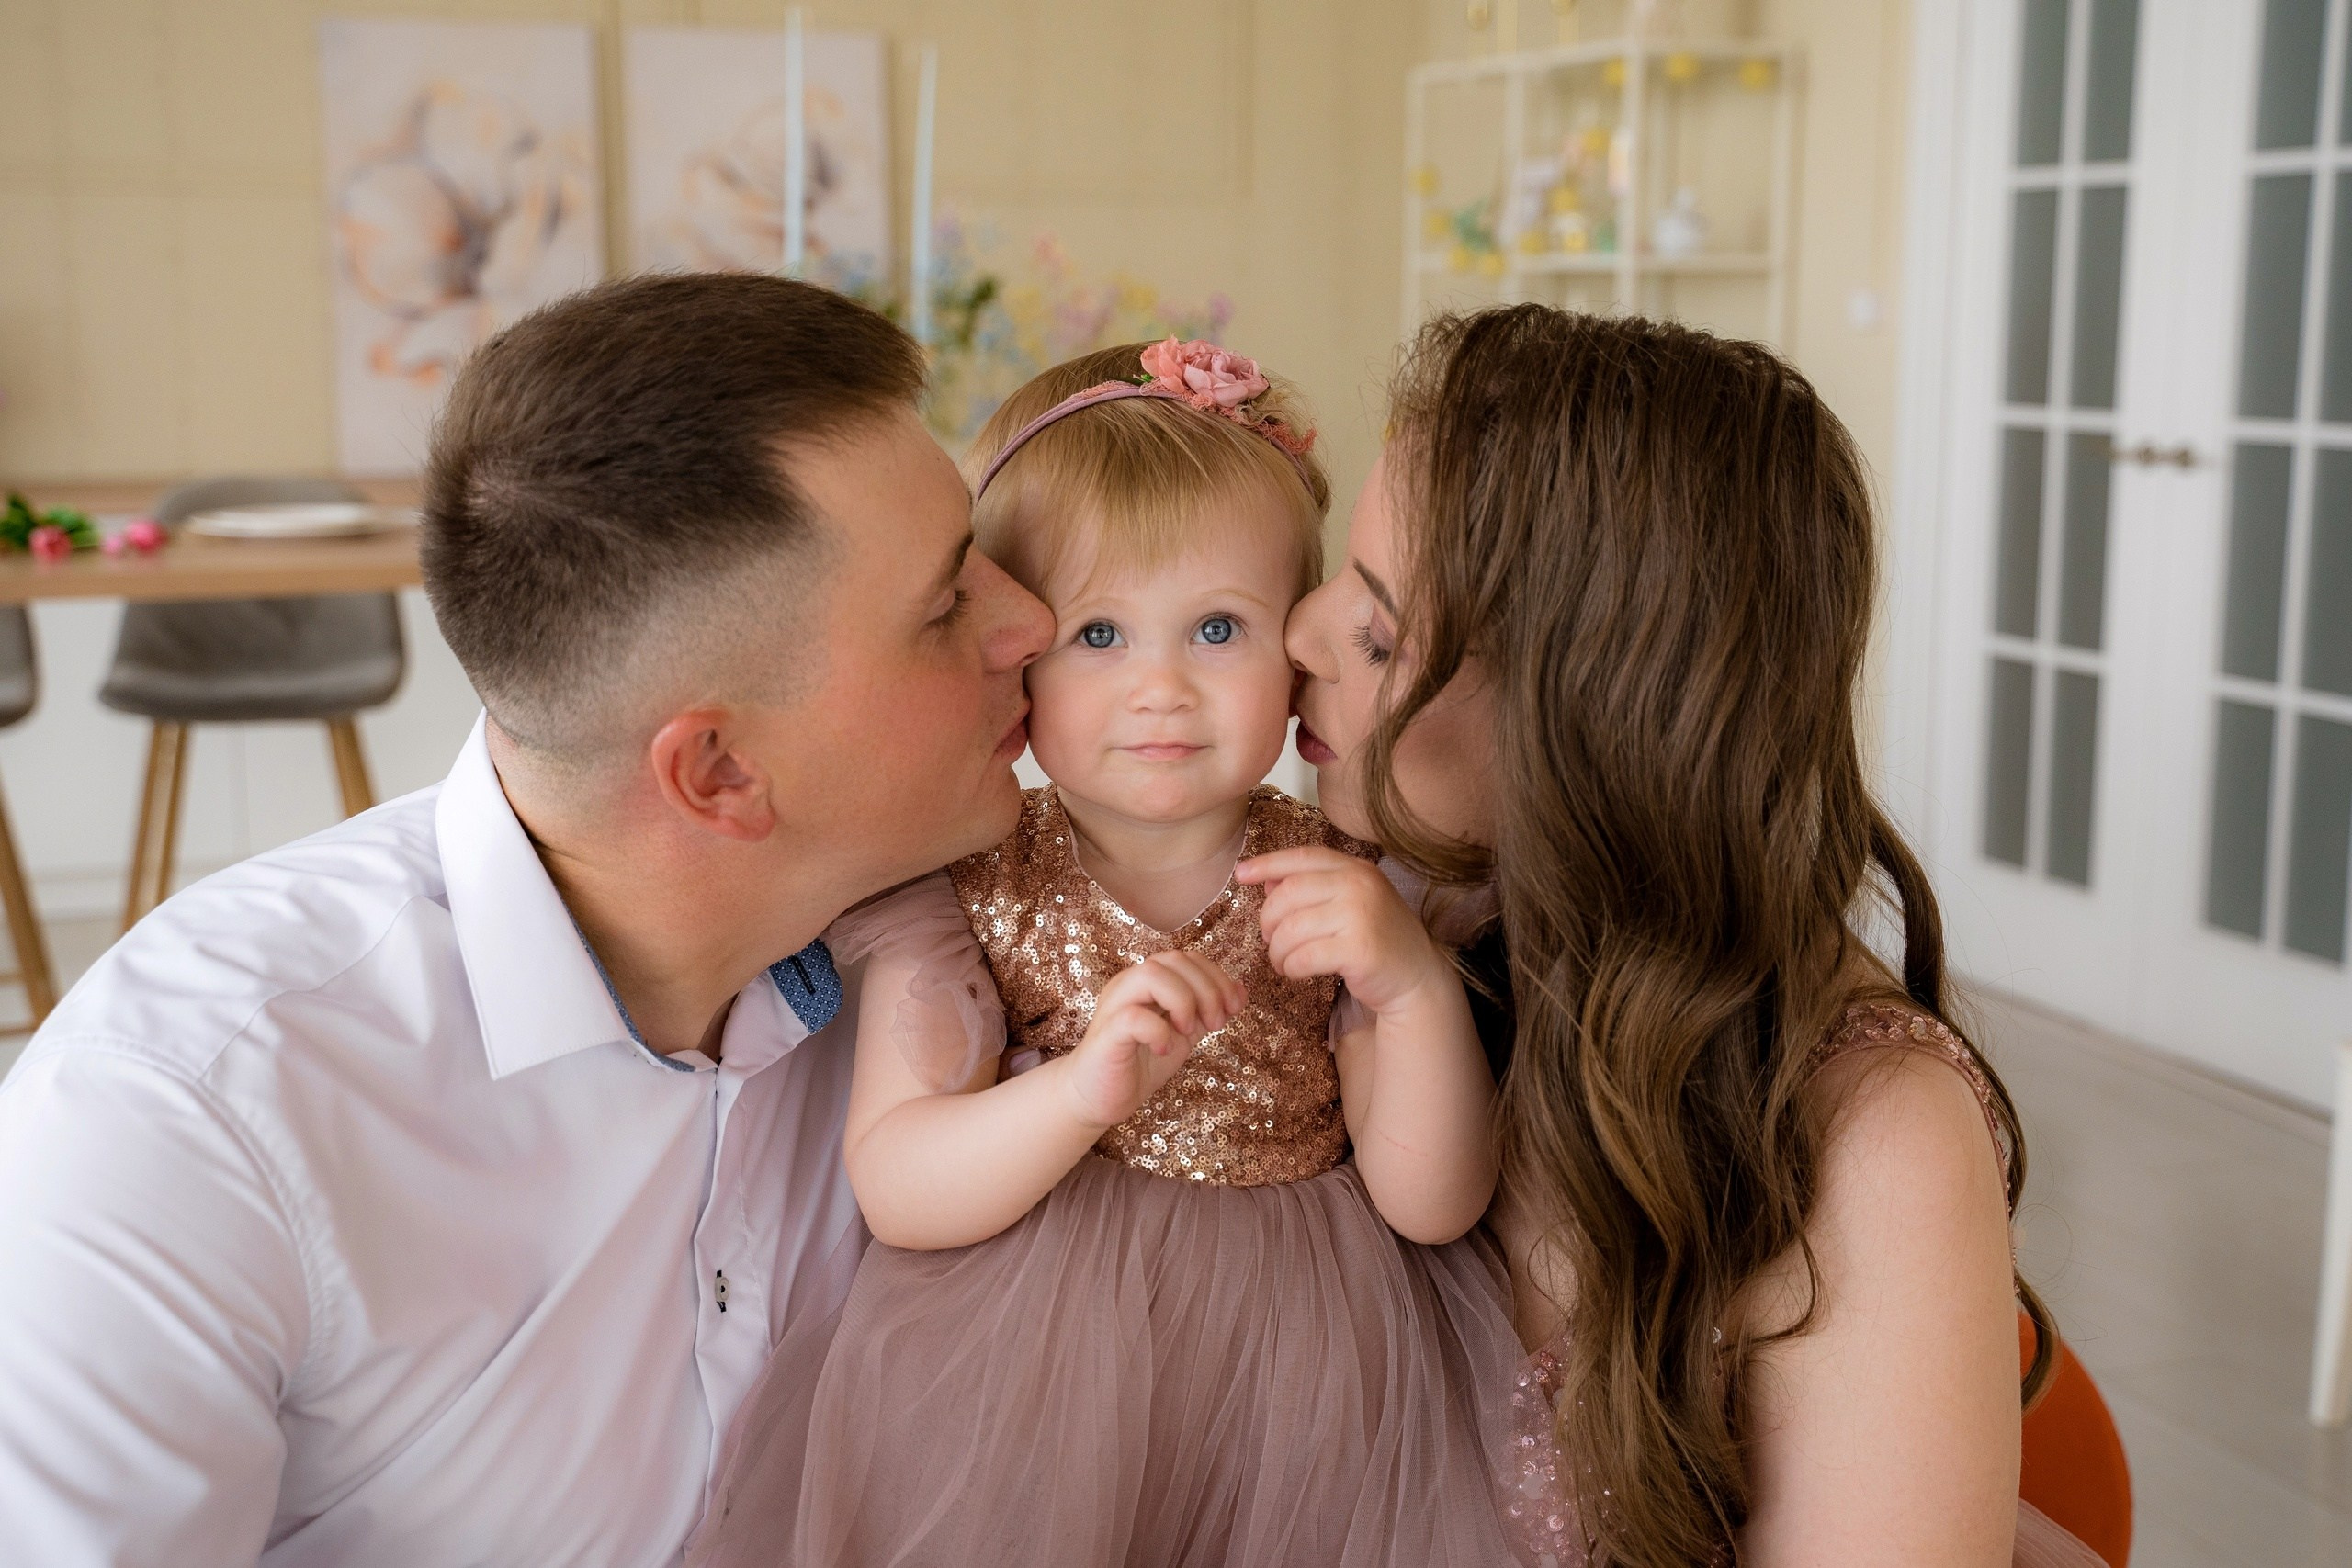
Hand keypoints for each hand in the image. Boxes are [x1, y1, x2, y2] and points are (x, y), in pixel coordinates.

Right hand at [1060, 950, 1244, 1130]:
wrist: (1100, 1099)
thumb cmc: (1140, 1064)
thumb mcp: (1183, 1034)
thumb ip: (1206, 1011)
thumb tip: (1240, 990)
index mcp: (1146, 982)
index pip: (1187, 957)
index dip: (1216, 976)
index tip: (1233, 1008)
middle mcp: (1128, 986)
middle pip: (1173, 959)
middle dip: (1207, 988)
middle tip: (1215, 1024)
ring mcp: (1115, 1006)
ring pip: (1151, 974)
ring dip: (1183, 1001)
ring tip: (1188, 1032)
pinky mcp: (1107, 1034)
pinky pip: (1133, 1016)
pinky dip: (1159, 1030)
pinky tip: (1164, 1048)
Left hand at [1235, 848, 1450, 1019]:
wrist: (1417, 978)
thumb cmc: (1377, 939)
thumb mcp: (1350, 904)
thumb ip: (1313, 888)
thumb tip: (1266, 881)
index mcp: (1356, 869)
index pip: (1303, 857)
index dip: (1267, 863)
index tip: (1240, 873)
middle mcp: (1360, 885)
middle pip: (1289, 894)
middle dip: (1268, 920)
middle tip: (1269, 939)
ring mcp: (1361, 916)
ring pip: (1292, 929)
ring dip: (1277, 951)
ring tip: (1282, 962)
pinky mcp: (1359, 949)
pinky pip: (1304, 957)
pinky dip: (1291, 968)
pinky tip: (1296, 973)